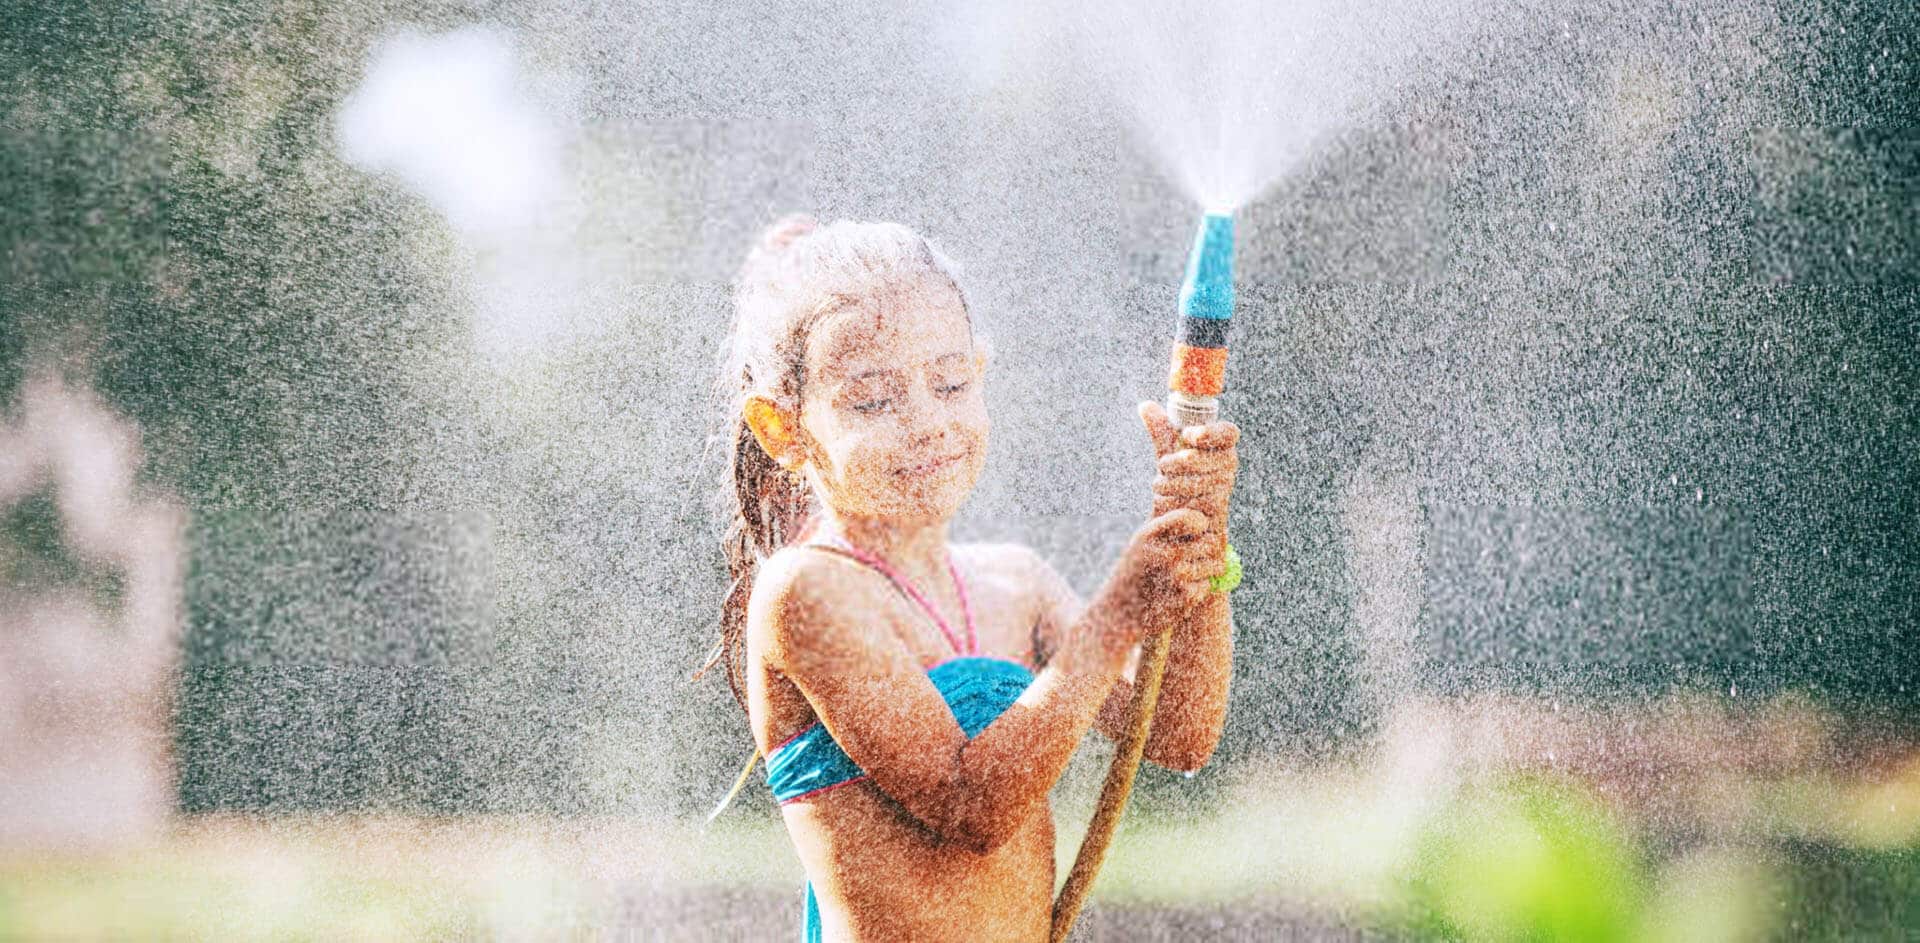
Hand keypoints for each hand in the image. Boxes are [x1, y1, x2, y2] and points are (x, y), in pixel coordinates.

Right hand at [1089, 507, 1212, 654]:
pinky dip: (1199, 589)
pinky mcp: (1185, 597)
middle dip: (1209, 551)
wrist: (1116, 615)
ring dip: (1207, 571)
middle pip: (1210, 543)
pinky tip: (1181, 592)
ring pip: (1214, 565)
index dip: (1201, 523)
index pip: (1189, 517)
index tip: (1200, 530)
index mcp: (1149, 535)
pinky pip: (1207, 586)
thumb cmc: (1132, 575)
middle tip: (1198, 558)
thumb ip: (1162, 525)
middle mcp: (1164, 553)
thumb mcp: (1140, 544)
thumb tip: (1196, 514)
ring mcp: (1176, 575)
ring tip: (1187, 576)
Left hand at [1139, 401, 1237, 580]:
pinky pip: (1196, 514)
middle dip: (1179, 463)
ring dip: (1173, 485)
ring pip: (1200, 486)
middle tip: (1163, 466)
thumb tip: (1146, 406)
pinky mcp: (1215, 527)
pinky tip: (1166, 509)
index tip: (1189, 435)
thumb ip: (1163, 433)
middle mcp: (1227, 473)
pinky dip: (1175, 509)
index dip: (1212, 433)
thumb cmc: (1180, 486)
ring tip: (1161, 487)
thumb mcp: (1171, 458)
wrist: (1183, 531)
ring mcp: (1223, 499)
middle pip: (1206, 459)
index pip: (1228, 434)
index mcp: (1221, 451)